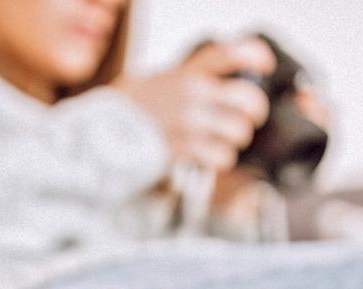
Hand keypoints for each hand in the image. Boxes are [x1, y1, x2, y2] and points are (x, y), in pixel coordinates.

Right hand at [112, 37, 275, 171]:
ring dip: (234, 141)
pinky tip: (207, 158)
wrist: (97, 137)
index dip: (255, 55)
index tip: (265, 65)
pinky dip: (219, 160)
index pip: (228, 53)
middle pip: (248, 99)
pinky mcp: (184, 148)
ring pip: (239, 131)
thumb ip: (181, 80)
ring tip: (221, 142)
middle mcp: (191, 93)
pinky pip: (222, 156)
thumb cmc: (123, 114)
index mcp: (184, 73)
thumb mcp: (150, 81)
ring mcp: (189, 121)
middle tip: (246, 120)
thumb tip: (212, 83)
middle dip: (254, 113)